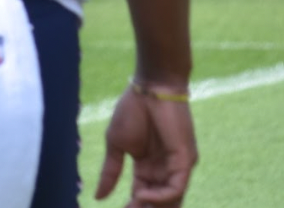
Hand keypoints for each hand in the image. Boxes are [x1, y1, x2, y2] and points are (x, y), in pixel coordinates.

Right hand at [96, 84, 197, 204]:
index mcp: (149, 167)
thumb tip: (97, 197)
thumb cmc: (133, 110)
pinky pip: (176, 189)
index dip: (133, 207)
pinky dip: (160, 197)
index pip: (144, 196)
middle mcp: (166, 171)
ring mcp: (177, 167)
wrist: (151, 88)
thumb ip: (110, 172)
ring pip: (171, 201)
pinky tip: (142, 194)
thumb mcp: (116, 144)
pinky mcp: (185, 161)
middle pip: (159, 203)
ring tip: (133, 207)